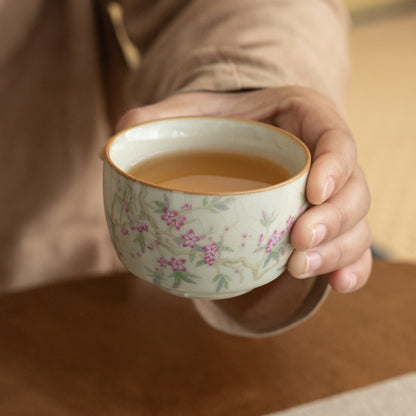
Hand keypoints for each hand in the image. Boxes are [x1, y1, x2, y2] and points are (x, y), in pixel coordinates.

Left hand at [117, 87, 371, 292]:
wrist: (238, 146)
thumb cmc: (223, 126)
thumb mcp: (193, 112)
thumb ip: (159, 119)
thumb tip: (118, 137)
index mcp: (304, 120)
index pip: (335, 137)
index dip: (334, 165)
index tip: (311, 190)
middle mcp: (325, 159)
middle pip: (353, 190)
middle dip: (332, 219)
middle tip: (296, 241)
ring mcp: (329, 196)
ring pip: (355, 225)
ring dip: (336, 251)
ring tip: (298, 268)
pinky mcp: (325, 224)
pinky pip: (350, 248)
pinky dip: (349, 268)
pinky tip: (338, 285)